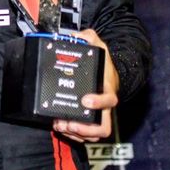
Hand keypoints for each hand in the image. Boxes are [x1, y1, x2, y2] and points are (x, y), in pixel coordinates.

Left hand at [52, 28, 118, 142]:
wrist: (110, 75)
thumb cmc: (103, 64)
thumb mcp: (99, 47)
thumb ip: (88, 38)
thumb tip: (77, 35)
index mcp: (107, 90)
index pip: (109, 101)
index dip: (99, 103)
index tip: (85, 100)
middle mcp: (104, 107)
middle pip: (103, 128)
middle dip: (85, 129)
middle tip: (68, 123)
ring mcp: (98, 115)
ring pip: (93, 134)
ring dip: (76, 133)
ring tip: (60, 125)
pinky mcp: (90, 120)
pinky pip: (85, 134)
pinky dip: (73, 134)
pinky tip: (60, 126)